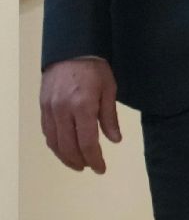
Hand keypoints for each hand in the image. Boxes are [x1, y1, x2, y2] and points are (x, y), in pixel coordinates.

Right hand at [39, 57, 121, 173]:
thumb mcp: (109, 89)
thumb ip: (109, 116)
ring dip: (65, 157)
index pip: (87, 142)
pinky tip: (64, 148)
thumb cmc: (95, 68)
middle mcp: (63, 111)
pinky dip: (55, 145)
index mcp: (83, 107)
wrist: (70, 50)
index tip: (101, 169)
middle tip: (90, 167)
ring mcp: (50, 110)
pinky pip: (47, 132)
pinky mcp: (42, 107)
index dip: (94, 159)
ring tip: (78, 163)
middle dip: (80, 161)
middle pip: (68, 146)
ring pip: (54, 143)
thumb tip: (114, 140)